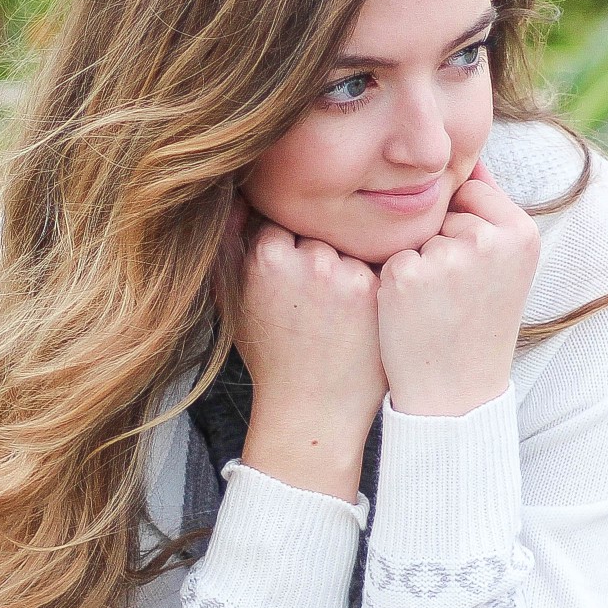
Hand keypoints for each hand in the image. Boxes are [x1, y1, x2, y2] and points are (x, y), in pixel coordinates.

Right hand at [232, 214, 386, 503]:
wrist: (312, 409)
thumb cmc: (270, 354)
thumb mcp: (233, 301)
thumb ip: (230, 245)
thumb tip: (237, 197)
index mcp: (266, 257)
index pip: (284, 217)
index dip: (290, 243)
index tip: (293, 275)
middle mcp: (307, 258)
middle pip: (320, 225)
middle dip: (320, 249)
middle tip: (318, 293)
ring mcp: (346, 272)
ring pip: (349, 239)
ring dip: (347, 260)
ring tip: (338, 304)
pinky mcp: (376, 289)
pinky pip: (378, 258)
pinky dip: (372, 276)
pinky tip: (362, 308)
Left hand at [374, 162, 539, 416]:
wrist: (456, 392)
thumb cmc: (476, 323)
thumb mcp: (503, 264)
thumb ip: (488, 209)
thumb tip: (464, 153)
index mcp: (521, 232)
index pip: (472, 188)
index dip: (462, 225)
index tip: (472, 269)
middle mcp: (488, 240)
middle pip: (442, 207)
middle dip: (440, 242)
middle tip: (455, 295)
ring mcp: (446, 257)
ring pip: (415, 231)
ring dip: (417, 260)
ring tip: (436, 305)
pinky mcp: (405, 276)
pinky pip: (390, 255)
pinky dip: (394, 279)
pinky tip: (412, 312)